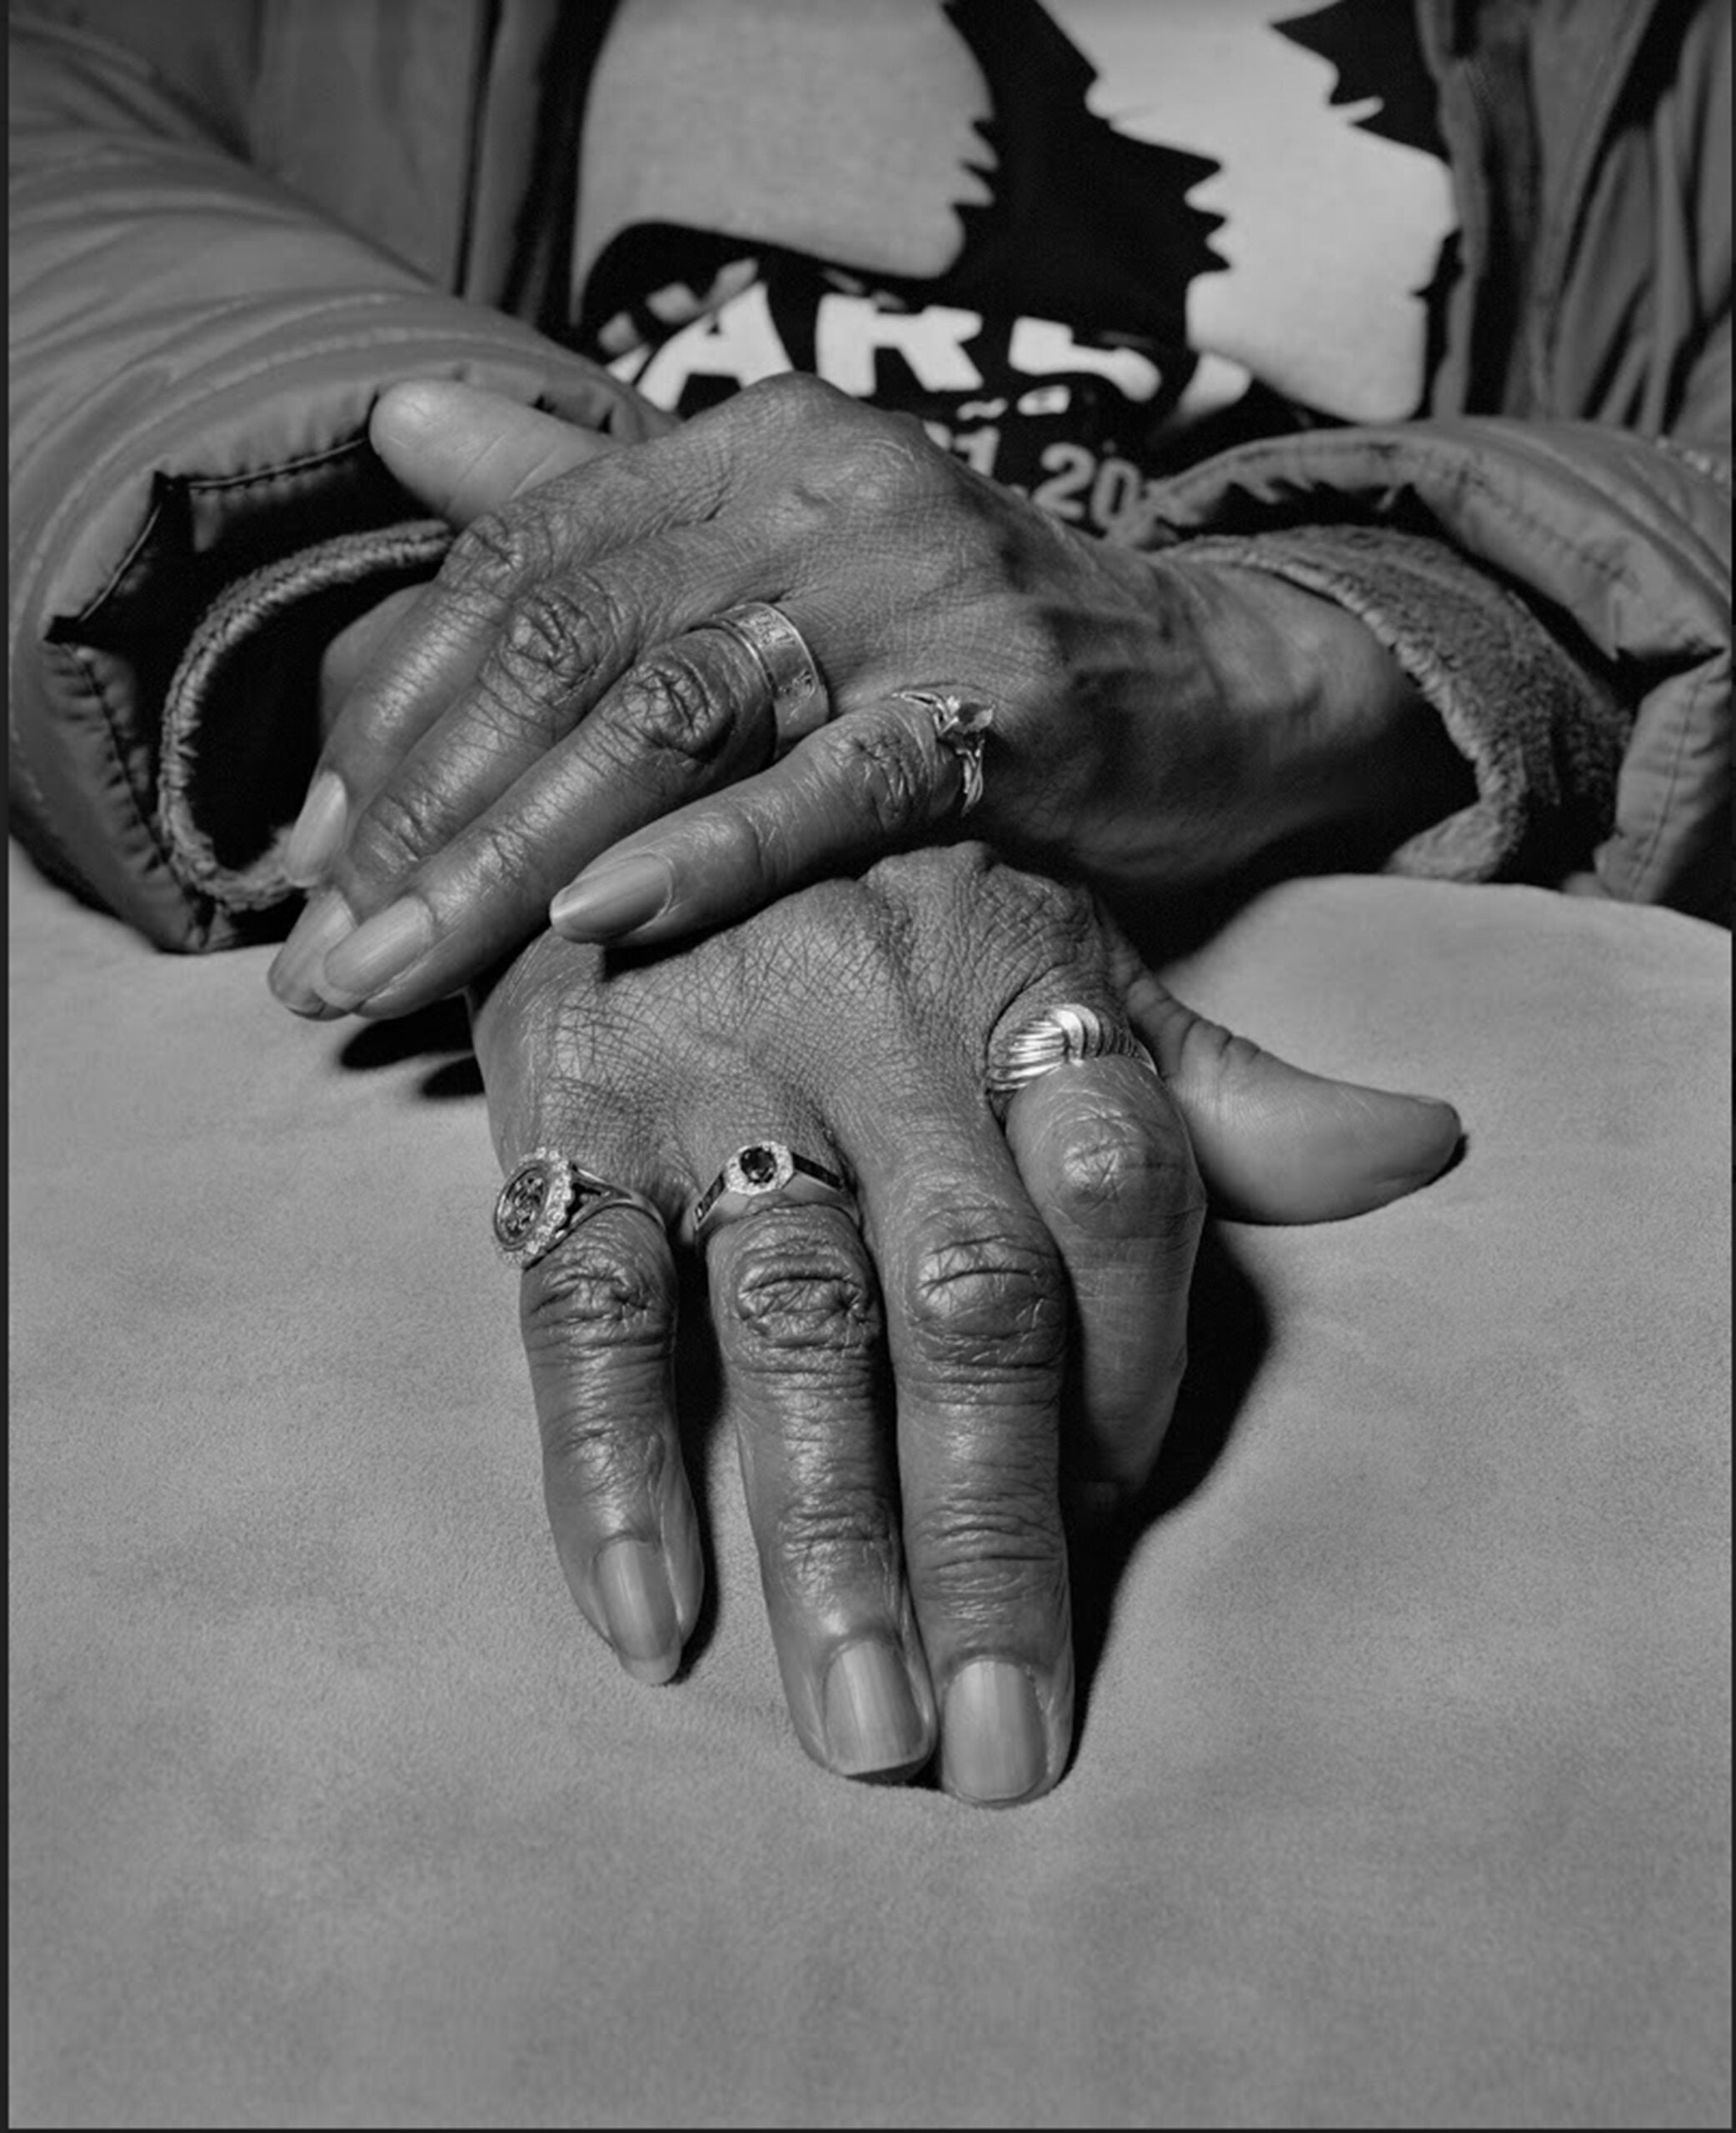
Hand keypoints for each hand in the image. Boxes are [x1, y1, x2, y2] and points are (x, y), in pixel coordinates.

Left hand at [270, 376, 1456, 1021]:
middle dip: (420, 813)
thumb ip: (593, 496)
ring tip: (403, 974)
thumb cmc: (964, 643)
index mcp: (744, 448)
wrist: (1212, 679)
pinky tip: (598, 923)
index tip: (311, 862)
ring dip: (513, 855)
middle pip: (566, 648)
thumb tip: (404, 419)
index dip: (395, 719)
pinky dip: (709, 853)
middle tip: (325, 960)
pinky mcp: (998, 705)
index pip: (518, 570)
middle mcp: (817, 491)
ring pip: (669, 717)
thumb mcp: (777, 549)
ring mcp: (912, 593)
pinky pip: (829, 784)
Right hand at [468, 841, 1459, 1800]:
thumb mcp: (1059, 963)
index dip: (1142, 1369)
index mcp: (1021, 983)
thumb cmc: (882, 920)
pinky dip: (614, 1464)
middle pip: (972, 1295)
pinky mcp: (567, 1115)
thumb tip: (1427, 1150)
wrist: (625, 783)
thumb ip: (1216, 1088)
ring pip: (794, 1321)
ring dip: (833, 1536)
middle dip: (998, 1529)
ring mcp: (717, 1074)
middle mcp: (879, 1026)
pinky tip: (654, 1624)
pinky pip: (590, 1301)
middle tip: (1012, 1742)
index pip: (1128, 1190)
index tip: (1120, 1515)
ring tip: (870, 1731)